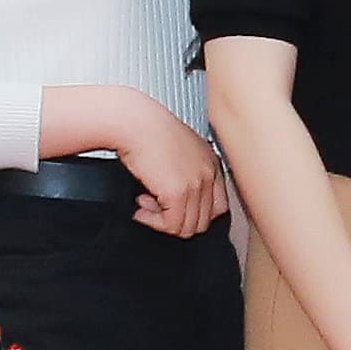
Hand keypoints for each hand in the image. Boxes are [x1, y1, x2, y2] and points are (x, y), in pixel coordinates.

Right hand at [96, 93, 227, 237]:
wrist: (133, 122)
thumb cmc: (146, 130)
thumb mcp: (176, 151)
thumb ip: (184, 173)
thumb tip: (174, 201)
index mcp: (211, 163)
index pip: (217, 207)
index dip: (192, 214)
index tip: (171, 208)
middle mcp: (209, 174)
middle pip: (203, 220)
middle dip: (175, 218)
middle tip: (153, 205)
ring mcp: (196, 184)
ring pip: (188, 227)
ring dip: (162, 221)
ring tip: (144, 204)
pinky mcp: (178, 192)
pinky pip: (171, 225)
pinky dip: (152, 221)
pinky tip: (140, 205)